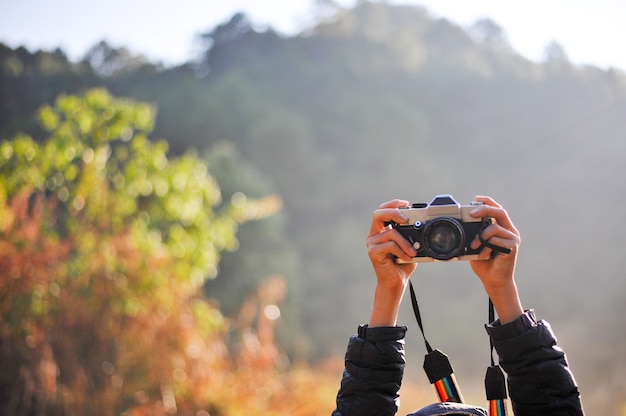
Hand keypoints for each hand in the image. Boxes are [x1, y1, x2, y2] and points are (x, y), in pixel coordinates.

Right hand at [366, 199, 417, 325]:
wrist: (396, 282)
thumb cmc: (403, 264)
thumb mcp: (410, 245)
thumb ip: (411, 235)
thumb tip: (422, 225)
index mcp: (381, 230)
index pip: (383, 210)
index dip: (393, 204)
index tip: (406, 203)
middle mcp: (374, 235)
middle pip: (378, 214)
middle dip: (393, 212)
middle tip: (406, 219)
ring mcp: (372, 243)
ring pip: (390, 232)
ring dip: (405, 242)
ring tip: (412, 252)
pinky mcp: (373, 252)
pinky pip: (389, 245)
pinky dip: (401, 250)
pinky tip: (406, 257)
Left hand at [468, 195, 522, 322]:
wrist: (493, 281)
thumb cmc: (485, 263)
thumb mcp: (476, 245)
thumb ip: (475, 234)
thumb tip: (464, 223)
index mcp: (502, 228)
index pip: (497, 210)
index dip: (488, 202)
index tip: (476, 198)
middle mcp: (509, 231)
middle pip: (500, 212)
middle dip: (484, 209)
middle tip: (471, 213)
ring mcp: (513, 239)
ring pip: (495, 227)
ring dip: (480, 236)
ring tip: (474, 246)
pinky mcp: (512, 247)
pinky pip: (496, 240)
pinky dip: (486, 247)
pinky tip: (483, 255)